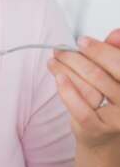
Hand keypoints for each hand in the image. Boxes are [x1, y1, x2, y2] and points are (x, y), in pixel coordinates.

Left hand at [47, 29, 119, 148]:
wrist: (102, 133)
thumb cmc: (106, 98)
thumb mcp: (112, 73)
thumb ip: (114, 52)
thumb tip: (116, 33)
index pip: (119, 63)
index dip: (99, 50)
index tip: (82, 41)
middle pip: (98, 74)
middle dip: (74, 58)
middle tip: (60, 50)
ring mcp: (116, 118)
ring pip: (87, 89)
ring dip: (65, 71)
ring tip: (53, 62)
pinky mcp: (98, 129)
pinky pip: (80, 109)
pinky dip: (67, 92)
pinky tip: (58, 79)